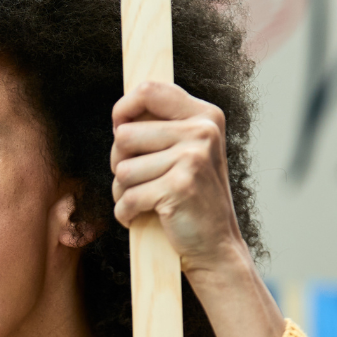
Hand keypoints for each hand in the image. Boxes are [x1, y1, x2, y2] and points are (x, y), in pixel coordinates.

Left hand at [111, 81, 248, 275]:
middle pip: (124, 135)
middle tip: (140, 181)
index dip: (123, 109)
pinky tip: (141, 217)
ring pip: (122, 170)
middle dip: (119, 163)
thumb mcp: (186, 152)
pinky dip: (125, 213)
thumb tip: (119, 117)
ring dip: (123, 192)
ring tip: (146, 201)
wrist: (216, 246)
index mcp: (204, 116)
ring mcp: (193, 158)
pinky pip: (127, 198)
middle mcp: (202, 132)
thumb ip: (161, 127)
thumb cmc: (191, 198)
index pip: (149, 89)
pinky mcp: (179, 187)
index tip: (120, 130)